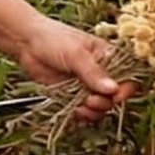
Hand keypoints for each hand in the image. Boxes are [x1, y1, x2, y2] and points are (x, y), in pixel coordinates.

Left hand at [13, 17, 131, 122]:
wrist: (26, 43)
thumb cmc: (52, 39)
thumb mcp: (75, 54)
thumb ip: (93, 72)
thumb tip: (113, 89)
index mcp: (109, 57)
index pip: (129, 77)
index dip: (126, 90)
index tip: (115, 96)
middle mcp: (102, 73)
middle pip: (115, 97)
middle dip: (105, 102)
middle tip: (90, 100)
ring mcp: (87, 85)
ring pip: (101, 106)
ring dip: (94, 111)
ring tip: (81, 106)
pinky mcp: (73, 95)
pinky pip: (84, 110)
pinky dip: (82, 115)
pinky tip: (75, 112)